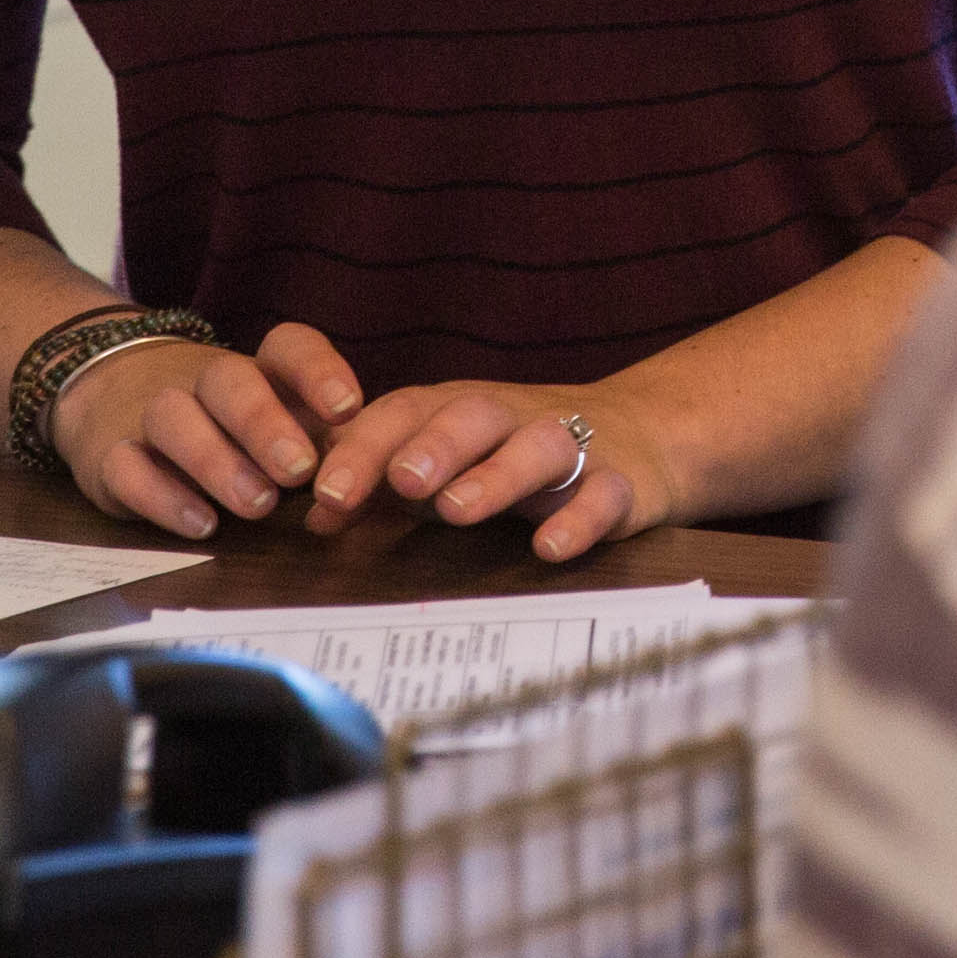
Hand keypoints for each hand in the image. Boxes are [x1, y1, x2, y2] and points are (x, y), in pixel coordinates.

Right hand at [47, 322, 365, 538]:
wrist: (110, 393)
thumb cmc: (225, 424)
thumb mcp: (278, 422)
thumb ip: (323, 444)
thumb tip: (377, 475)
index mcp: (256, 370)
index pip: (287, 347)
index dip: (318, 371)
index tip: (349, 407)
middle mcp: (202, 382)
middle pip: (229, 380)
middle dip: (265, 423)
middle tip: (299, 469)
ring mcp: (150, 414)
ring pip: (175, 418)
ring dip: (217, 460)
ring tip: (258, 504)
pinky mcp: (109, 455)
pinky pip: (127, 467)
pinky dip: (162, 495)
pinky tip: (200, 522)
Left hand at [302, 377, 671, 562]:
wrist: (641, 432)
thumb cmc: (517, 454)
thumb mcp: (449, 461)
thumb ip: (382, 487)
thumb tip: (315, 519)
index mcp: (460, 410)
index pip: (406, 412)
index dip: (365, 447)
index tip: (326, 492)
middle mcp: (512, 418)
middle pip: (473, 414)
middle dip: (435, 445)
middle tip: (401, 481)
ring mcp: (571, 446)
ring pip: (539, 445)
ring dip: (498, 474)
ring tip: (459, 510)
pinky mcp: (621, 481)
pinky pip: (605, 493)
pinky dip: (581, 517)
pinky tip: (550, 547)